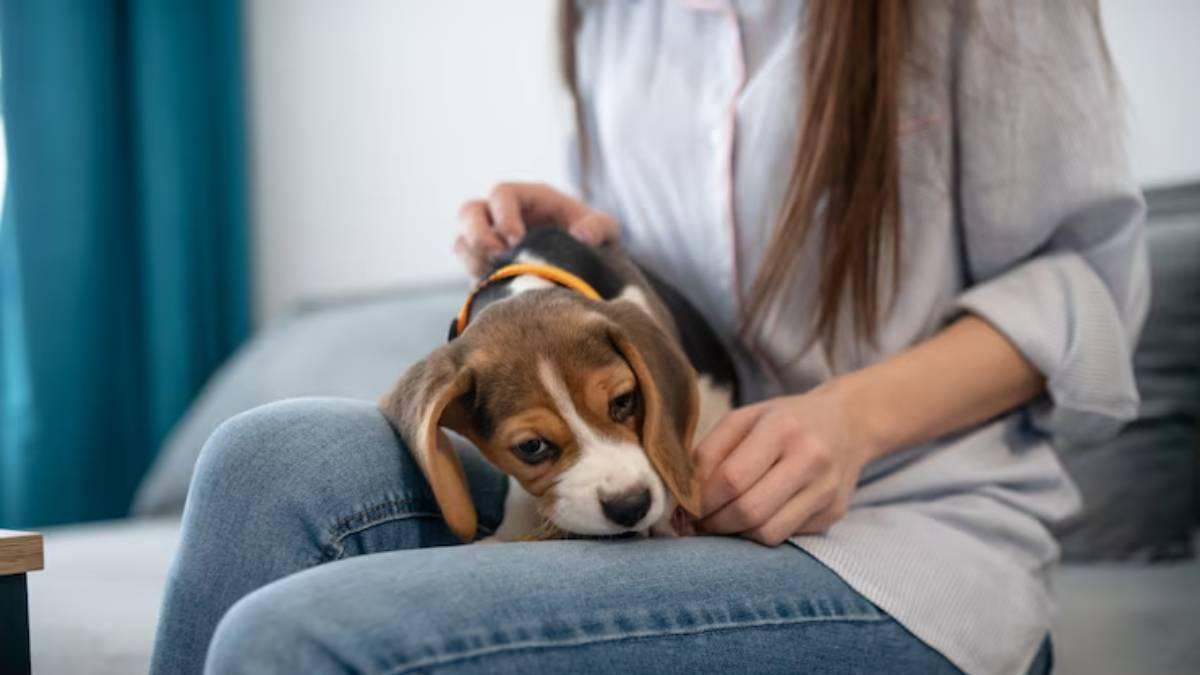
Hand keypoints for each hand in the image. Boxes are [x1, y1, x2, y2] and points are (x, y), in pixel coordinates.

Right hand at [454, 182, 619, 277]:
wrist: (590, 271)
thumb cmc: (595, 240)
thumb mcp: (605, 229)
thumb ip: (598, 227)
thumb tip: (581, 237)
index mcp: (528, 198)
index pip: (501, 194)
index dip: (504, 216)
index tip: (517, 241)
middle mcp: (503, 216)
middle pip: (469, 213)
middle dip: (477, 236)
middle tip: (497, 259)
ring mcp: (491, 243)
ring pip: (462, 242)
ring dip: (472, 259)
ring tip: (496, 277)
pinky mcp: (488, 270)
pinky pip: (469, 271)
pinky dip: (477, 280)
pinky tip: (499, 292)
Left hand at [693, 385, 874, 545]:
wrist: (847, 424)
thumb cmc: (784, 421)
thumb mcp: (744, 419)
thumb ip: (710, 451)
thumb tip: (683, 495)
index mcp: (783, 427)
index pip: (731, 478)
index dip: (701, 500)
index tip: (684, 507)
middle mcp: (811, 458)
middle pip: (749, 510)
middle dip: (713, 524)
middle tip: (696, 523)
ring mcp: (826, 490)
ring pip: (767, 533)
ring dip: (734, 535)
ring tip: (720, 523)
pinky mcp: (834, 513)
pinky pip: (786, 537)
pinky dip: (760, 534)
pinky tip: (751, 520)